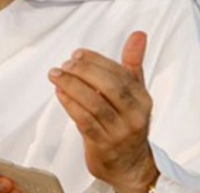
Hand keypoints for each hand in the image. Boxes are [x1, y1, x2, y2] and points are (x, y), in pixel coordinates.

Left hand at [48, 31, 158, 192]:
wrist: (130, 165)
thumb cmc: (128, 123)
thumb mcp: (135, 93)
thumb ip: (133, 63)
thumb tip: (139, 35)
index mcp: (143, 98)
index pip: (120, 73)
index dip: (97, 61)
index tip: (78, 53)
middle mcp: (134, 115)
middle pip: (109, 87)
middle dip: (84, 71)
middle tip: (66, 63)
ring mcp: (119, 131)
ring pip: (94, 104)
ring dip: (72, 86)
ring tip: (56, 75)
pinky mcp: (103, 145)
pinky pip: (84, 121)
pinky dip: (70, 104)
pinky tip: (60, 93)